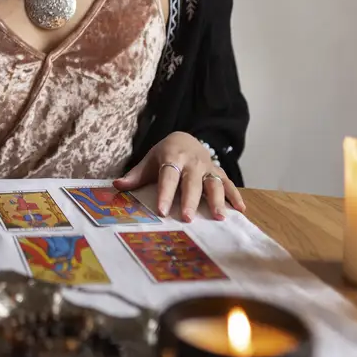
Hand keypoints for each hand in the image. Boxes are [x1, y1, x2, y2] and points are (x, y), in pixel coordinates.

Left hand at [113, 131, 245, 220]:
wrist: (185, 138)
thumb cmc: (164, 155)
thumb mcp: (149, 161)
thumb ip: (135, 175)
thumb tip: (116, 186)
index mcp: (172, 157)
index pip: (168, 177)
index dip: (165, 193)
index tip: (161, 210)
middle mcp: (192, 162)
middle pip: (191, 182)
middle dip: (190, 200)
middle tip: (187, 218)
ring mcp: (208, 167)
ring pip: (214, 183)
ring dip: (217, 200)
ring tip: (218, 217)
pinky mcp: (219, 172)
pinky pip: (229, 183)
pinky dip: (236, 196)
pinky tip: (240, 210)